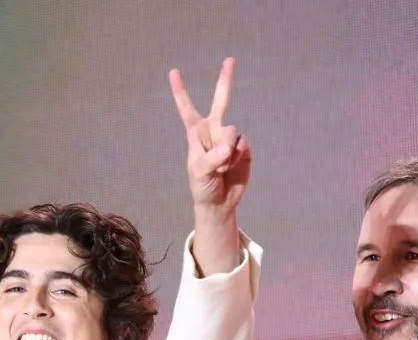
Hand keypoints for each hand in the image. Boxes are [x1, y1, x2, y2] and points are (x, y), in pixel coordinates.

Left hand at [169, 58, 251, 215]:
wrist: (220, 202)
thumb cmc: (202, 187)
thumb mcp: (200, 173)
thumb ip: (212, 157)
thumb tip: (228, 147)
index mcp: (196, 134)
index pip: (187, 108)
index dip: (180, 91)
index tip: (173, 71)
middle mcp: (213, 130)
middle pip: (221, 101)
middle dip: (225, 81)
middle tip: (230, 60)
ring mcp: (229, 137)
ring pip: (232, 131)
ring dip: (228, 151)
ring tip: (222, 167)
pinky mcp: (243, 146)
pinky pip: (243, 143)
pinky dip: (238, 156)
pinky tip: (232, 166)